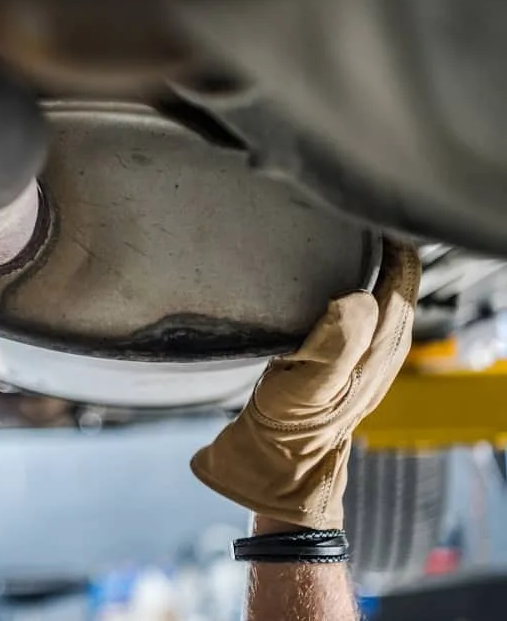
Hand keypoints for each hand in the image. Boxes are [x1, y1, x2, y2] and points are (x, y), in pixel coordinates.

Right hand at [190, 239, 419, 529]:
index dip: (389, 241)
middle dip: (381, 244)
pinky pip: (361, 308)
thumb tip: (357, 296)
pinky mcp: (344, 359)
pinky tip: (323, 281)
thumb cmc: (289, 425)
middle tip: (345, 216)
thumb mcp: (308, 384)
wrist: (275, 463)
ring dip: (368, 263)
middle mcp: (382, 345)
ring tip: (338, 238)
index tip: (360, 214)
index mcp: (381, 345)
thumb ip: (337, 339)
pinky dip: (351, 285)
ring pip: (382, 292)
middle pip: (397, 279)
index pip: (403, 274)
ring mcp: (366, 354)